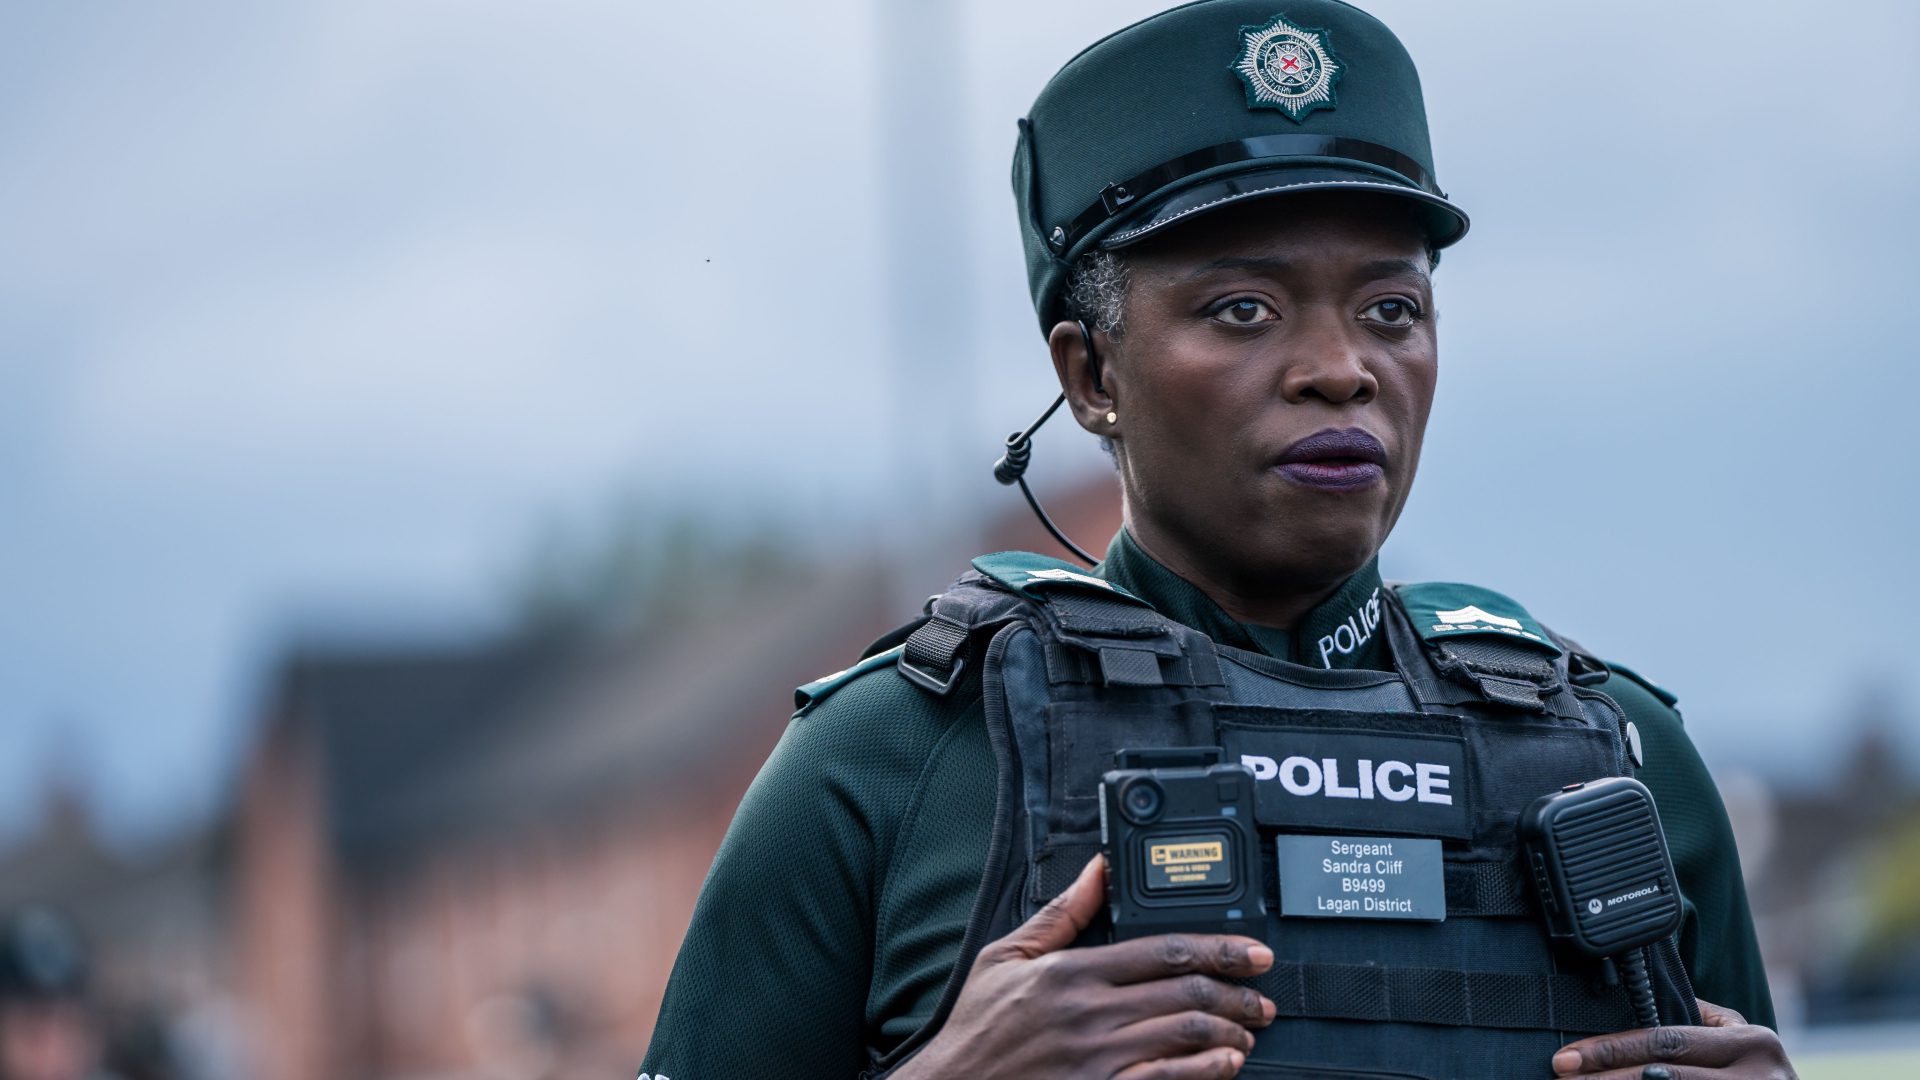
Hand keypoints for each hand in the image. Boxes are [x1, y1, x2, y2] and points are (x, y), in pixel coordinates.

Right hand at [894, 855, 1275, 1079]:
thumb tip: (1098, 868)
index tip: (1253, 952)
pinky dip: (1205, 1072)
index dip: (1220, 949)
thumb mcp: (1005, 958)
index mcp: (1071, 973)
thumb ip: (1061, 914)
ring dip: (1229, 1033)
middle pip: (1186, 994)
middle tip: (1264, 996)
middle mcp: (1090, 1014)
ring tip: (1249, 1031)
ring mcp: (1098, 1059)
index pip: (1164, 951)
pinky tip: (1224, 1066)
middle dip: (1237, 994)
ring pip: (1185, 1037)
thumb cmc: (978, 1030)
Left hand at [1550, 999, 1797, 1078]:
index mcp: (1752, 1043)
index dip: (1612, 1049)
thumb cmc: (1763, 1076)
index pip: (1666, 1041)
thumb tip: (1641, 1006)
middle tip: (1561, 1077)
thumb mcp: (1746, 1043)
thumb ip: (1702, 1023)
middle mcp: (1756, 1078)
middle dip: (1604, 1078)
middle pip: (1659, 1077)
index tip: (1567, 1057)